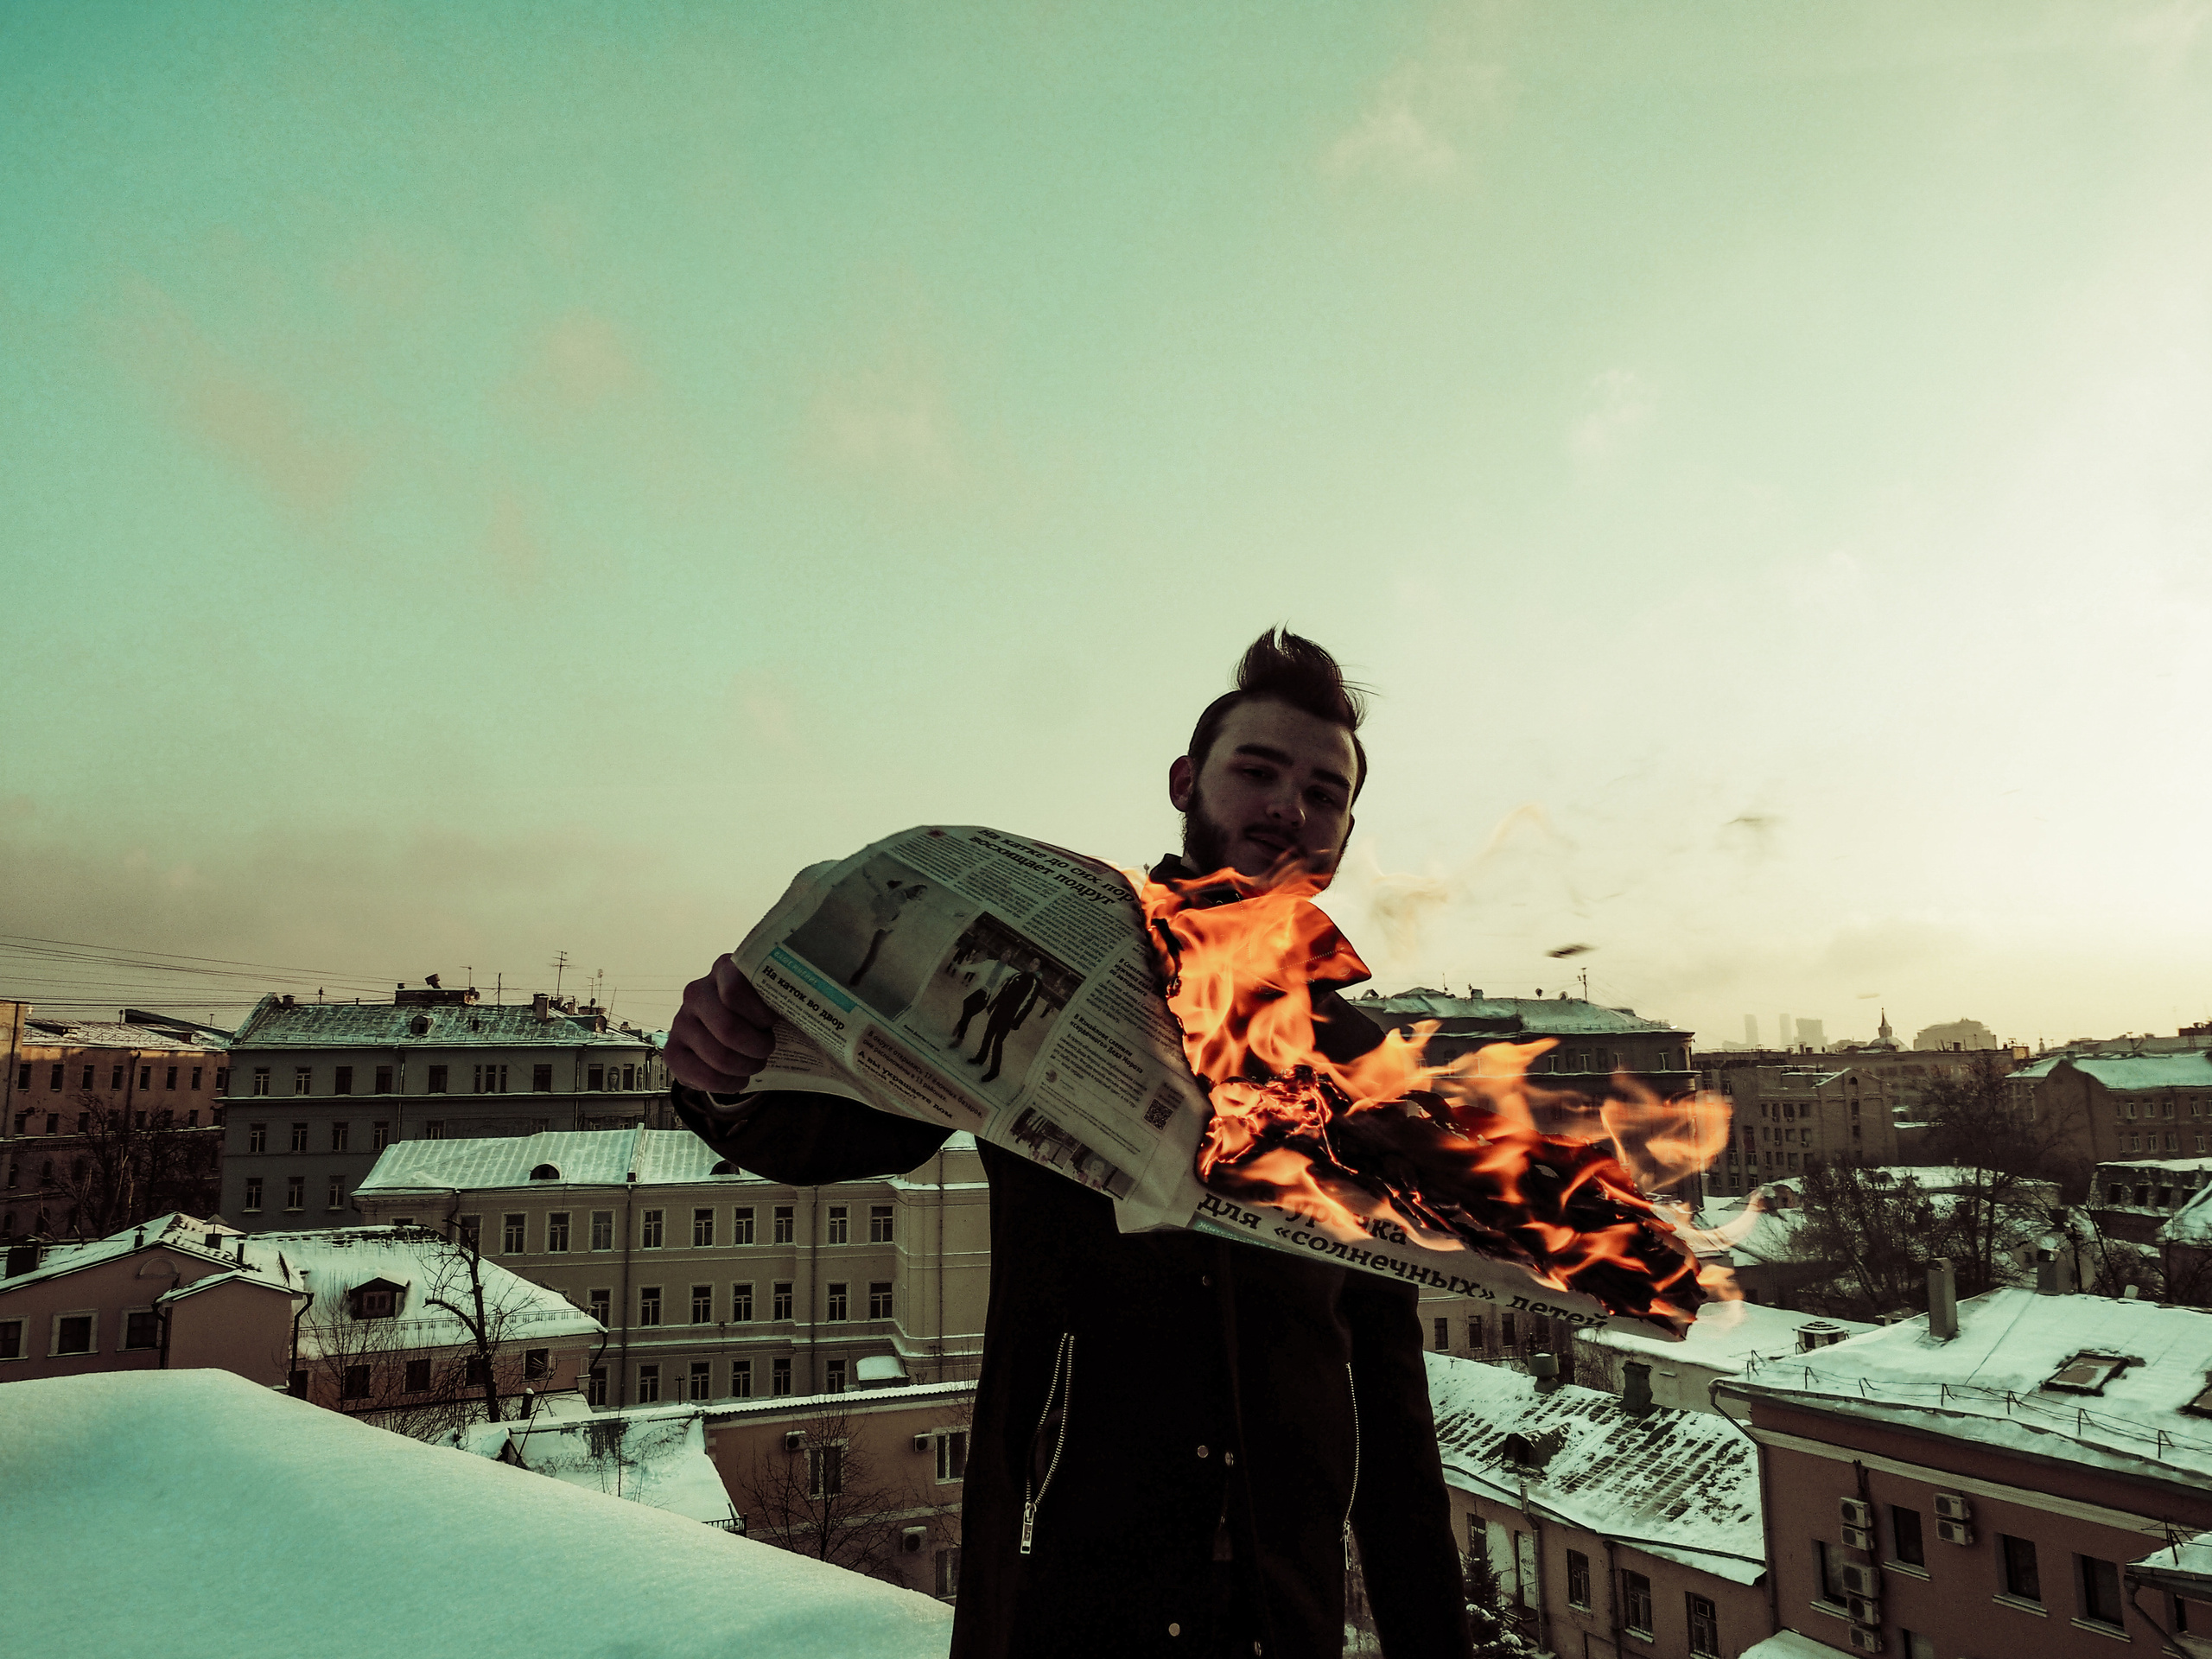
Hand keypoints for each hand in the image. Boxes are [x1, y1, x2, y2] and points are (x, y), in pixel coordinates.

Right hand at [666, 954, 776, 1094]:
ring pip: (718, 1055)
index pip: (736, 989)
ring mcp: (680, 1021)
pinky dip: (726, 1084)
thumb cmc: (762, 1011)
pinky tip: (737, 1080)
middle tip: (768, 1049)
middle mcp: (697, 991)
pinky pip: (699, 1075)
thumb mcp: (774, 995)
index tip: (773, 1021)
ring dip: (745, 1068)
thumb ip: (787, 993)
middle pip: (728, 1029)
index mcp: (724, 969)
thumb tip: (823, 1002)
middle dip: (757, 1047)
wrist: (734, 1030)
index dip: (761, 1014)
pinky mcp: (672, 1050)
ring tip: (754, 1064)